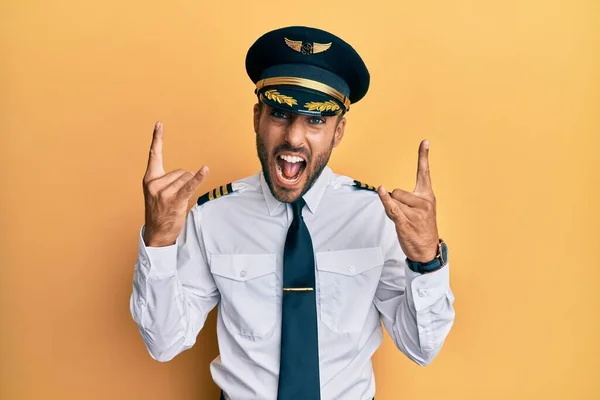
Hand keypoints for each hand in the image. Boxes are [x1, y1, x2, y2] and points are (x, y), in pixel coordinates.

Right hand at [142, 122, 208, 246]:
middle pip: (181, 171)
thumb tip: (189, 174)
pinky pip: (190, 186)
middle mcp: (155, 184)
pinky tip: (205, 170)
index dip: (157, 139)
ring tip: (178, 202)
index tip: (159, 124)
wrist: (157, 233)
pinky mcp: (175, 200)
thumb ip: (166, 180)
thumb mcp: (157, 193)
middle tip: (175, 197)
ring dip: (188, 188)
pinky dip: (199, 178)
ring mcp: (164, 193)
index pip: (154, 155)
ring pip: (187, 178)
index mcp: (149, 179)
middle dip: (183, 182)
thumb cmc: (159, 211)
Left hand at [377, 140, 439, 262]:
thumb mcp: (420, 210)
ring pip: (394, 200)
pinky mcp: (406, 222)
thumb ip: (407, 199)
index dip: (423, 157)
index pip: (425, 173)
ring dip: (392, 210)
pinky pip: (392, 207)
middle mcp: (424, 202)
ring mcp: (416, 212)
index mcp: (428, 196)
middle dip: (395, 202)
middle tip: (404, 215)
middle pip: (398, 191)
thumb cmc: (421, 228)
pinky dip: (385, 200)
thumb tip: (388, 192)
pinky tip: (381, 191)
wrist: (427, 249)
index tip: (425, 142)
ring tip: (402, 221)